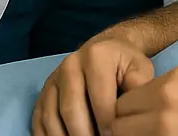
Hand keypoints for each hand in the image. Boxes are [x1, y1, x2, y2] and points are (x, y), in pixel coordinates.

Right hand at [32, 33, 153, 135]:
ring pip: (51, 118)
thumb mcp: (139, 69)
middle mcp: (70, 65)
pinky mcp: (43, 93)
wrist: (106, 49)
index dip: (108, 125)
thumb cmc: (124, 64)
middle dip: (84, 135)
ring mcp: (53, 79)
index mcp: (96, 56)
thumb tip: (132, 113)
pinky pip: (38, 121)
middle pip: (71, 111)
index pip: (99, 99)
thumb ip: (138, 88)